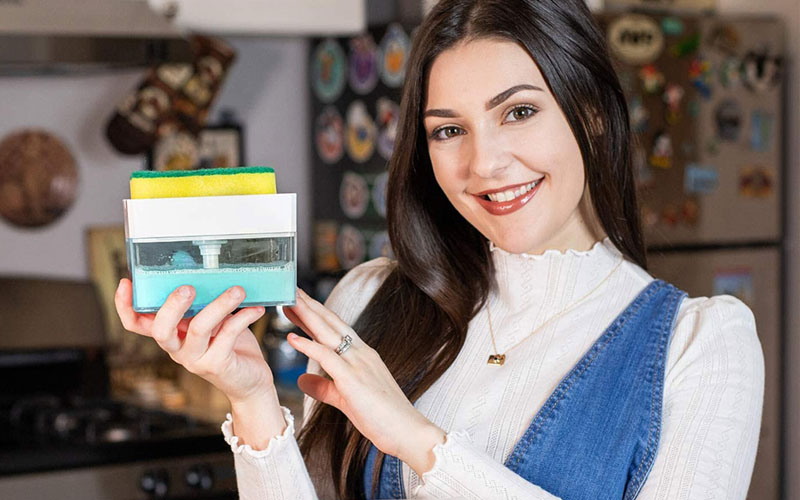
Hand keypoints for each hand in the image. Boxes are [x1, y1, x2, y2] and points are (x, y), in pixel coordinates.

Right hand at [114, 279, 271, 403]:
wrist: (251, 380)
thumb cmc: (231, 345)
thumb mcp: (214, 320)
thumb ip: (205, 302)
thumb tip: (205, 271)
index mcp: (172, 334)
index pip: (137, 324)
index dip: (125, 307)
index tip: (126, 282)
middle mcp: (178, 349)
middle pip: (161, 329)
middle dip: (171, 306)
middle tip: (188, 287)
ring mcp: (195, 359)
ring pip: (199, 328)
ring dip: (219, 305)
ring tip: (237, 291)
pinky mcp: (217, 365)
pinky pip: (228, 335)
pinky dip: (243, 318)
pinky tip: (256, 309)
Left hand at [282, 288, 445, 475]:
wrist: (408, 431)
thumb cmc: (383, 417)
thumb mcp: (345, 398)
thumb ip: (324, 387)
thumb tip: (302, 380)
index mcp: (362, 355)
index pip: (335, 328)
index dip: (315, 313)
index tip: (298, 302)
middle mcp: (361, 353)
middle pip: (330, 322)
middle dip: (309, 304)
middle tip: (289, 289)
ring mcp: (358, 363)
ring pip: (327, 332)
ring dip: (306, 314)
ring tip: (288, 301)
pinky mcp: (352, 379)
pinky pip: (326, 357)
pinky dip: (308, 345)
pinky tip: (292, 337)